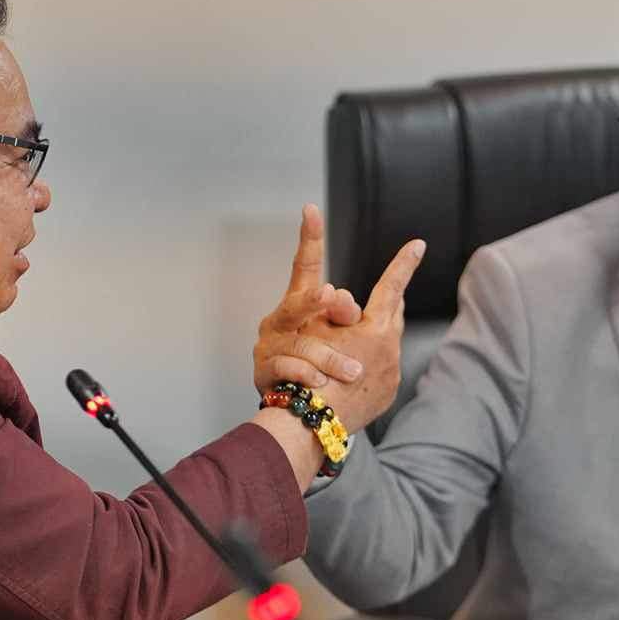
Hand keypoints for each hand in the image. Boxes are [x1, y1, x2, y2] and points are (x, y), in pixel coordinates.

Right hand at [253, 205, 365, 391]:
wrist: (301, 410)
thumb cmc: (325, 367)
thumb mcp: (336, 335)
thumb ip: (345, 313)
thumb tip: (343, 299)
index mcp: (301, 304)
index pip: (306, 265)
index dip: (309, 238)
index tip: (311, 209)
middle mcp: (283, 320)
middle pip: (300, 302)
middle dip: (317, 301)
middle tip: (330, 296)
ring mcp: (271, 345)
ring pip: (303, 343)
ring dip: (330, 357)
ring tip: (353, 371)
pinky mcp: (265, 371)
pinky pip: (289, 369)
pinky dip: (307, 374)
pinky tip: (320, 384)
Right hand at [302, 234, 424, 429]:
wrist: (313, 422)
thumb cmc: (308, 372)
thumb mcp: (314, 330)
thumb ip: (334, 309)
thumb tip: (343, 296)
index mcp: (375, 329)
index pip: (391, 287)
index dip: (403, 264)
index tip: (418, 245)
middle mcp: (390, 350)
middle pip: (393, 315)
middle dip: (392, 299)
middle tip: (393, 288)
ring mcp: (391, 374)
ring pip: (388, 343)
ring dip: (379, 334)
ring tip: (369, 326)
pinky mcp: (386, 394)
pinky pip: (382, 369)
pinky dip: (372, 362)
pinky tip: (359, 365)